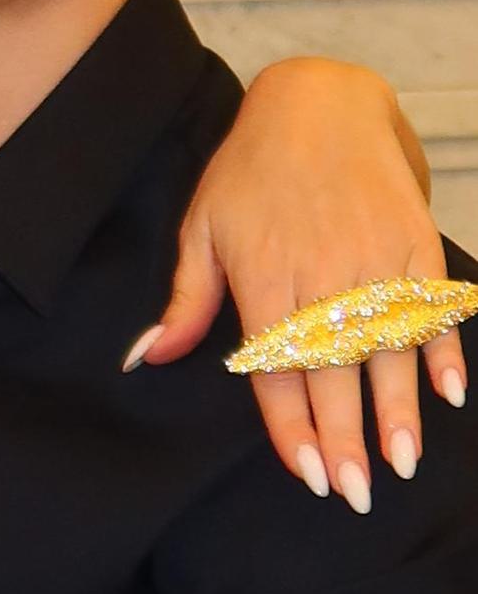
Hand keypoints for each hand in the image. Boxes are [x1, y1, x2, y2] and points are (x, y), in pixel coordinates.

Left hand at [132, 54, 462, 503]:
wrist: (320, 100)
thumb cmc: (251, 169)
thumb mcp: (203, 228)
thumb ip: (187, 300)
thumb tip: (146, 357)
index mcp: (265, 277)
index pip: (278, 370)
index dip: (292, 427)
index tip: (306, 473)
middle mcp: (322, 274)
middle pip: (333, 371)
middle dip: (346, 437)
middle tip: (354, 492)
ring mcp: (374, 257)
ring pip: (387, 348)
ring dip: (398, 410)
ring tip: (401, 463)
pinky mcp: (414, 239)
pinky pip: (431, 305)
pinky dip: (443, 349)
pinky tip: (450, 394)